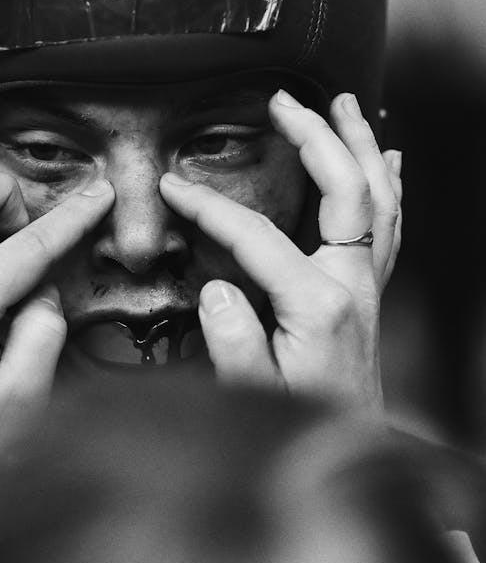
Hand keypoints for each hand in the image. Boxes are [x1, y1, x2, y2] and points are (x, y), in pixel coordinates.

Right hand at [160, 91, 401, 416]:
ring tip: (346, 104)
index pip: (257, 238)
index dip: (209, 209)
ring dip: (362, 145)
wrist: (347, 460)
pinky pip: (389, 224)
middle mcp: (352, 286)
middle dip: (316, 137)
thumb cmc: (297, 429)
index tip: (173, 188)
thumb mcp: (250, 396)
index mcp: (317, 305)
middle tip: (284, 102)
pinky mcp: (370, 294)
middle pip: (346, 191)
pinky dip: (389, 185)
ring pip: (379, 198)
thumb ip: (232, 341)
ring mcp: (368, 287)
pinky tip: (388, 159)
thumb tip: (217, 287)